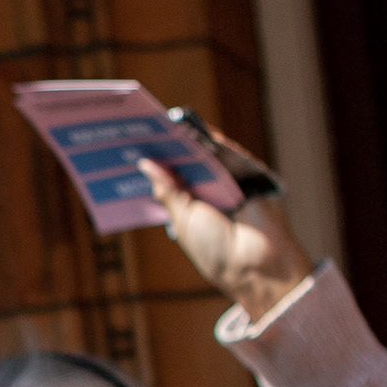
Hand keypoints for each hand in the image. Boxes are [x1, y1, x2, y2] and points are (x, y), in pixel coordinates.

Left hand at [136, 131, 313, 320]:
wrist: (253, 262)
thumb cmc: (214, 248)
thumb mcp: (183, 217)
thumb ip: (168, 189)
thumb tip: (146, 164)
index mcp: (190, 209)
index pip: (170, 181)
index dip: (156, 165)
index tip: (134, 147)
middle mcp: (209, 195)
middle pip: (188, 165)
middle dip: (170, 149)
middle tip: (147, 129)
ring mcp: (229, 184)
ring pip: (208, 156)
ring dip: (191, 141)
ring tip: (166, 124)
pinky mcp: (249, 175)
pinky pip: (232, 154)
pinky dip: (216, 142)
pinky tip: (198, 129)